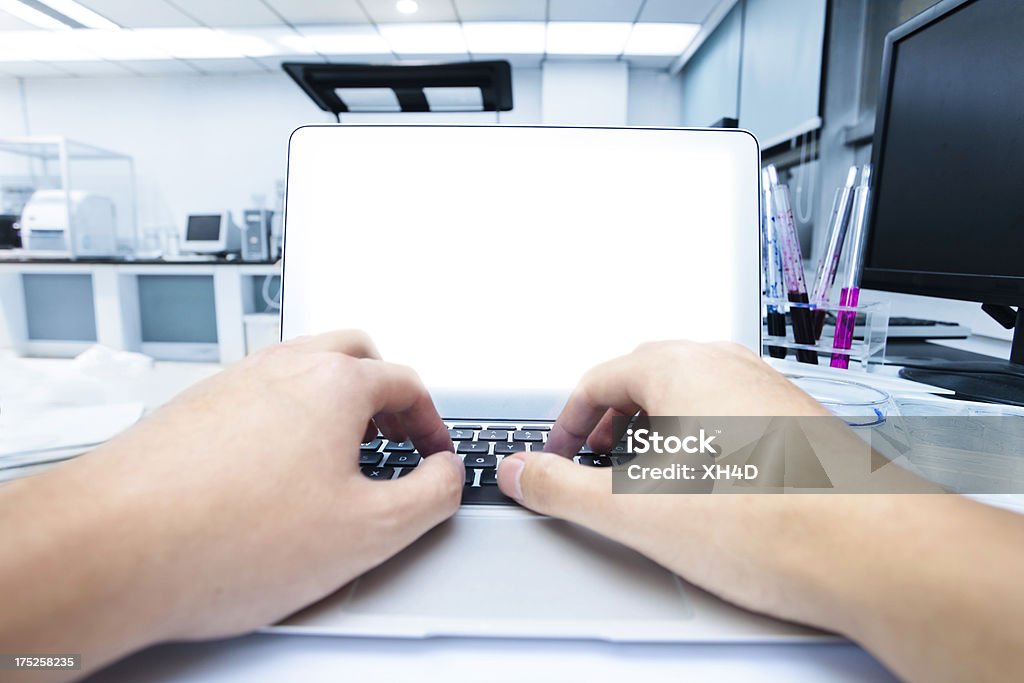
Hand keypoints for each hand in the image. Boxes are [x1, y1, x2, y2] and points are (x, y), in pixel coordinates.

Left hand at [0, 331, 462, 678]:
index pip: (406, 383)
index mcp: (334, 384)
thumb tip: (446, 476)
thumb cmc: (226, 536)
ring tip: (333, 456)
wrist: (112, 548)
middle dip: (382, 391)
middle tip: (390, 435)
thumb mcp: (369, 530)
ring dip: (331, 401)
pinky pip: (256, 395)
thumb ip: (431, 496)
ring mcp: (232, 383)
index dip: (431, 423)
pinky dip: (282, 418)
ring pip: (300, 369)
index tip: (431, 455)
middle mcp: (281, 368)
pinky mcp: (193, 409)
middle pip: (352, 354)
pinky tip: (272, 474)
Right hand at [496, 341, 1023, 682]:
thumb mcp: (635, 512)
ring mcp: (769, 391)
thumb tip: (521, 473)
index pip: (600, 378)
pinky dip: (702, 441)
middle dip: (610, 421)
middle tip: (594, 462)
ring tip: (648, 479)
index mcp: (683, 368)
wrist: (873, 553)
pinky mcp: (798, 423)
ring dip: (656, 429)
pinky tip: (710, 491)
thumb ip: (563, 488)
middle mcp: (729, 366)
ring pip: (692, 393)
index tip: (557, 454)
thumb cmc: (771, 523)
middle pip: (645, 376)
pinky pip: (732, 414)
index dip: (567, 421)